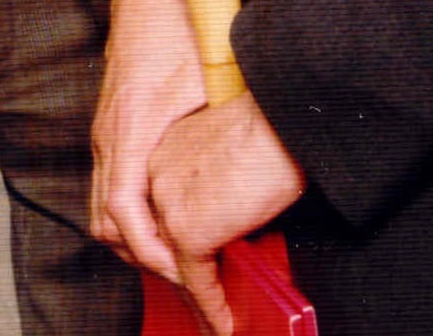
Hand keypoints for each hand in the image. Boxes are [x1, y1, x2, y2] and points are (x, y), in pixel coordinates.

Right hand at [89, 0, 206, 285]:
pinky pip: (109, 184)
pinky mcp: (111, 126)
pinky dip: (132, 210)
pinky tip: (166, 209)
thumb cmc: (176, 24)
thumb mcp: (208, 76)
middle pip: (105, 221)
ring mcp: (105, 131)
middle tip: (190, 268)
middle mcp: (109, 135)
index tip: (182, 270)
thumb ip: (223, 121)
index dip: (151, 250)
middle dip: (143, 254)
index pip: (123, 211)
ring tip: (181, 247)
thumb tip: (261, 157)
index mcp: (131, 128)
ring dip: (136, 235)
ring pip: (102, 206)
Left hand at [147, 95, 308, 335]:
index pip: (159, 209)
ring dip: (197, 297)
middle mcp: (155, 178)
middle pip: (160, 240)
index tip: (189, 265)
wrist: (277, 117)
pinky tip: (223, 321)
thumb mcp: (225, 146)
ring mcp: (168, 206)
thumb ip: (212, 176)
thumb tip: (228, 208)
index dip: (173, 242)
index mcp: (162, 152)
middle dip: (180, 274)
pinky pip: (199, 283)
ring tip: (214, 316)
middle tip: (202, 298)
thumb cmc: (264, 121)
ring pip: (175, 266)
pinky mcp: (188, 232)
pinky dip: (212, 307)